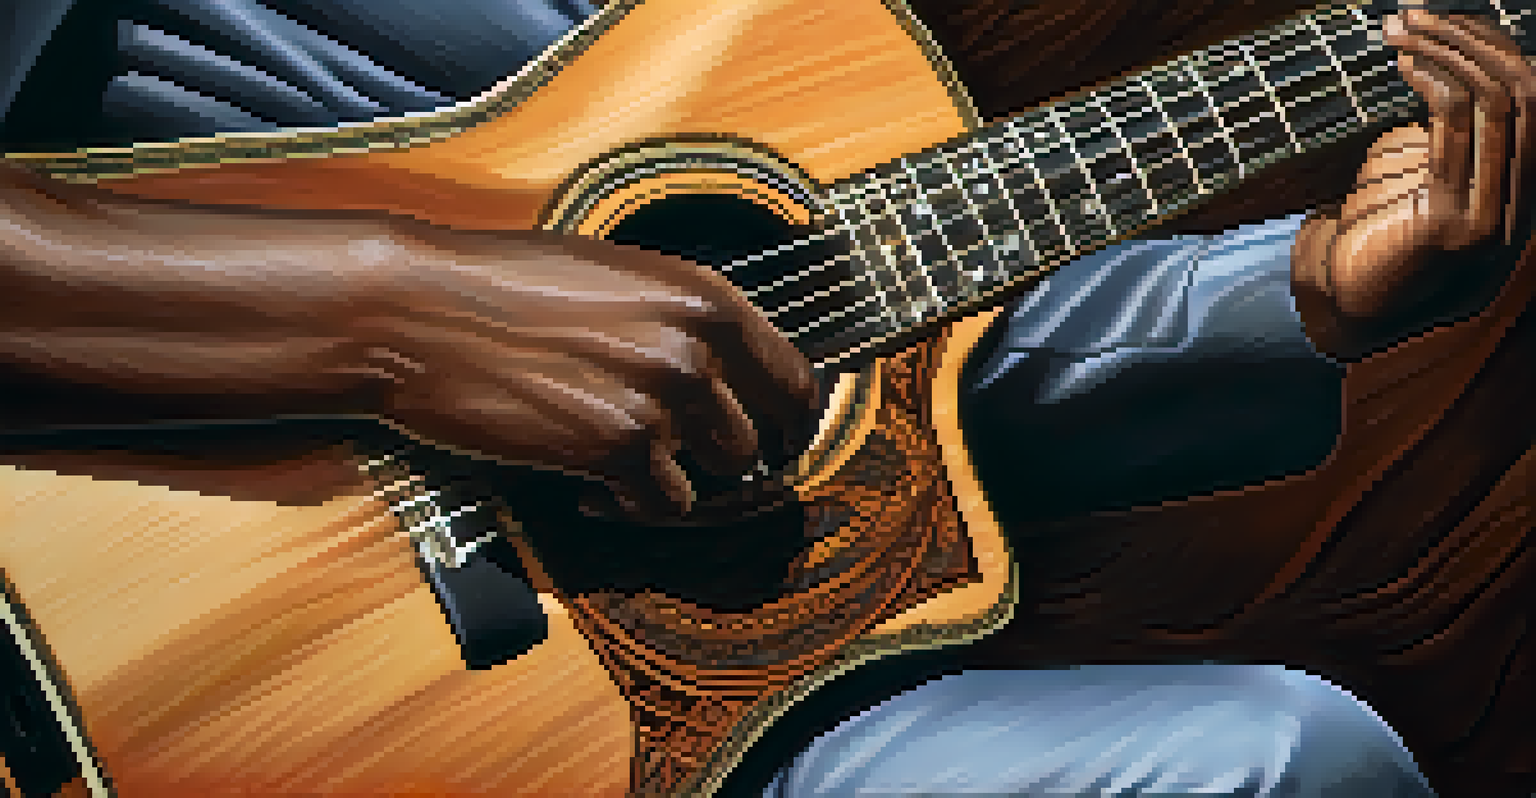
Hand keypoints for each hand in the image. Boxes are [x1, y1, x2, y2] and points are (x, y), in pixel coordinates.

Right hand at [355, 227, 819, 519]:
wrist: (418, 310)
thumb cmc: (501, 287)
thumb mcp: (617, 279)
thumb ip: (682, 323)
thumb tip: (731, 376)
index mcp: (706, 295)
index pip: (795, 378)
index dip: (790, 422)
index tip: (775, 443)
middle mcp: (697, 346)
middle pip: (762, 439)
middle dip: (729, 460)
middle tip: (691, 467)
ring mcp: (661, 400)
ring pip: (717, 478)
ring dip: (674, 481)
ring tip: (623, 466)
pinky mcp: (617, 449)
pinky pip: (660, 506)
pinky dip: (628, 509)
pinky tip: (589, 489)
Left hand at [1292, 11, 1534, 359]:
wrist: (1346, 312)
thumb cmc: (1376, 237)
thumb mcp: (1423, 174)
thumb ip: (1449, 132)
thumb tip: (1443, 60)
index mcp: (1523, 188)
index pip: (1535, 96)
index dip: (1498, 46)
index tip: (1449, 18)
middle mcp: (1525, 203)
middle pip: (1526, 91)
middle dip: (1473, 38)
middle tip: (1417, 13)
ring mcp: (1497, 216)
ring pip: (1497, 104)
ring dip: (1446, 51)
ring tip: (1399, 29)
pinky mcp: (1455, 227)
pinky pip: (1456, 135)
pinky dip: (1433, 86)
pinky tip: (1404, 67)